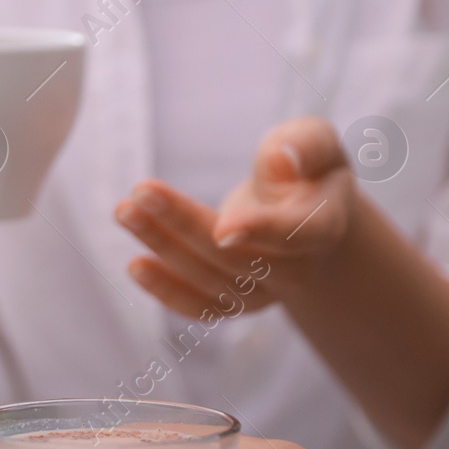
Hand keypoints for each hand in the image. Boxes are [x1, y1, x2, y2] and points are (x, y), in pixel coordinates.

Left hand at [113, 117, 355, 317]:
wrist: (305, 215)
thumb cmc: (306, 168)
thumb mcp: (316, 141)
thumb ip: (305, 144)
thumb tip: (281, 161)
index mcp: (322, 227)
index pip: (295, 235)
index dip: (260, 232)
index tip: (222, 228)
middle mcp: (296, 270)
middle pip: (235, 256)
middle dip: (184, 224)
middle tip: (140, 193)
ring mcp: (264, 294)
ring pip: (208, 278)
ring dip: (162, 246)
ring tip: (125, 211)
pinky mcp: (235, 304)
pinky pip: (200, 308)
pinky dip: (165, 290)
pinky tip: (135, 265)